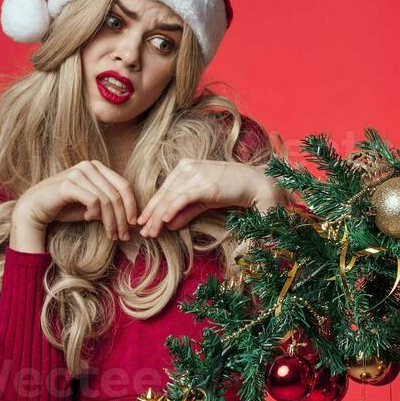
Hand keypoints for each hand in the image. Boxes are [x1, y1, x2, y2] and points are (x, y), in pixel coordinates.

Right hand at [12, 160, 138, 243]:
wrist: (34, 209)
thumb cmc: (64, 207)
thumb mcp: (92, 206)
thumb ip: (109, 206)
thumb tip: (132, 219)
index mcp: (97, 167)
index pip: (123, 185)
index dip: (131, 206)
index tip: (134, 224)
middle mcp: (89, 166)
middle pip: (117, 194)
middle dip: (123, 218)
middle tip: (124, 235)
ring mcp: (78, 172)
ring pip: (107, 200)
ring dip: (111, 221)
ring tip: (112, 235)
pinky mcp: (68, 183)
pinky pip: (93, 201)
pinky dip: (95, 213)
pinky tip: (88, 219)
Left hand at [136, 160, 276, 237]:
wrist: (256, 185)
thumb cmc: (233, 191)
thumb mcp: (205, 201)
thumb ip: (187, 211)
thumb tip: (169, 224)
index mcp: (186, 167)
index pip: (164, 190)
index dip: (152, 207)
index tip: (144, 222)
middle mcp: (187, 168)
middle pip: (163, 194)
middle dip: (151, 214)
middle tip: (143, 231)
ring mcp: (195, 175)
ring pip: (170, 198)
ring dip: (158, 217)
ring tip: (151, 232)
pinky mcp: (204, 184)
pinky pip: (182, 199)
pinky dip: (170, 210)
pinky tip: (163, 221)